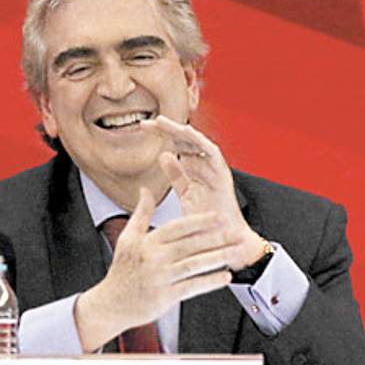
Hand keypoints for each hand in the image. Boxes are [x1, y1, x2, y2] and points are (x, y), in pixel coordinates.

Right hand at [74, 188, 235, 350]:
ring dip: (218, 258)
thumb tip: (145, 188)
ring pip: (195, 265)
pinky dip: (210, 282)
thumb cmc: (123, 269)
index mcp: (147, 242)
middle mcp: (154, 258)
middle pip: (190, 245)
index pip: (178, 227)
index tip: (220, 216)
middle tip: (237, 232)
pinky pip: (193, 287)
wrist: (111, 304)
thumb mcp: (128, 238)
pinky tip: (226, 276)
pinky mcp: (166, 296)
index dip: (200, 221)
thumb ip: (141, 213)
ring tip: (236, 252)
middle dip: (216, 238)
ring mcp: (161, 278)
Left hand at [141, 116, 264, 270]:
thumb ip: (176, 175)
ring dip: (180, 131)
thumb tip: (163, 155)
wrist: (224, 243)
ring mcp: (215, 172)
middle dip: (167, 131)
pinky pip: (214, 155)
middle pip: (186, 144)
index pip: (177, 149)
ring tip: (162, 121)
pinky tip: (187, 132)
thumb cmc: (206, 225)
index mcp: (195, 175)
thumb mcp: (186, 195)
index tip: (141, 128)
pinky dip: (201, 142)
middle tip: (146, 122)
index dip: (160, 137)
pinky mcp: (223, 177)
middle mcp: (206, 170)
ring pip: (198, 145)